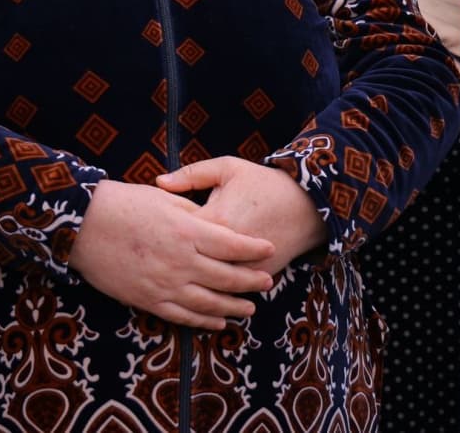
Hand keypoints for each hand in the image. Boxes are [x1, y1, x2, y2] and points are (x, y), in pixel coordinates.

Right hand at [68, 180, 275, 329]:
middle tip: (267, 282)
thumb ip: (191, 212)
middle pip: (227, 277)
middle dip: (251, 281)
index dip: (254, 248)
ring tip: (250, 307)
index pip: (232, 244)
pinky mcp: (149, 300)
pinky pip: (184, 316)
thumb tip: (211, 222)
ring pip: (210, 303)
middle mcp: (182, 261)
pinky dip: (205, 321)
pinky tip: (218, 322)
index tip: (269, 249)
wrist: (82, 226)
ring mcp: (166, 285)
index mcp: (187, 231)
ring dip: (234, 306)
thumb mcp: (163, 198)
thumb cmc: (122, 204)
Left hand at [157, 157, 326, 276]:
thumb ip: (191, 175)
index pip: (176, 234)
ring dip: (191, 281)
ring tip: (169, 279)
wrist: (308, 203)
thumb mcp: (227, 168)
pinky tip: (200, 289)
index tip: (151, 230)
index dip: (162, 232)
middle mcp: (228, 251)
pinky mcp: (257, 278)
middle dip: (170, 261)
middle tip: (153, 259)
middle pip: (188, 263)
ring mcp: (244, 268)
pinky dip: (216, 290)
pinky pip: (231, 290)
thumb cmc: (263, 182)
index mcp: (215, 221)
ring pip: (209, 282)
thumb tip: (158, 182)